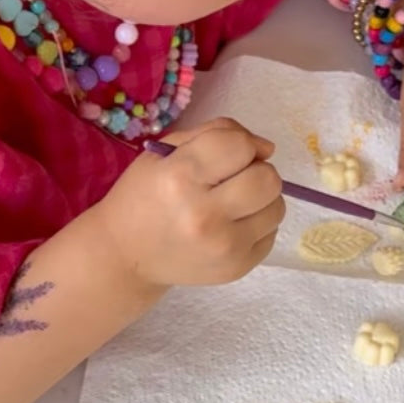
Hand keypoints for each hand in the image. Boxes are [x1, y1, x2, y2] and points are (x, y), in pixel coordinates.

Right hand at [97, 118, 284, 286]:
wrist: (126, 255)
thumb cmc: (145, 194)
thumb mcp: (168, 150)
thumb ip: (218, 133)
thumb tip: (266, 148)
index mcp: (180, 177)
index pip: (240, 146)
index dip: (241, 143)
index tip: (228, 152)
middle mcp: (204, 215)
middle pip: (268, 179)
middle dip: (256, 170)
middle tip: (234, 177)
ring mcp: (223, 247)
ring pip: (277, 207)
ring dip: (261, 198)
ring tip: (233, 202)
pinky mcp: (236, 269)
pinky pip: (271, 233)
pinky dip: (257, 223)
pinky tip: (231, 224)